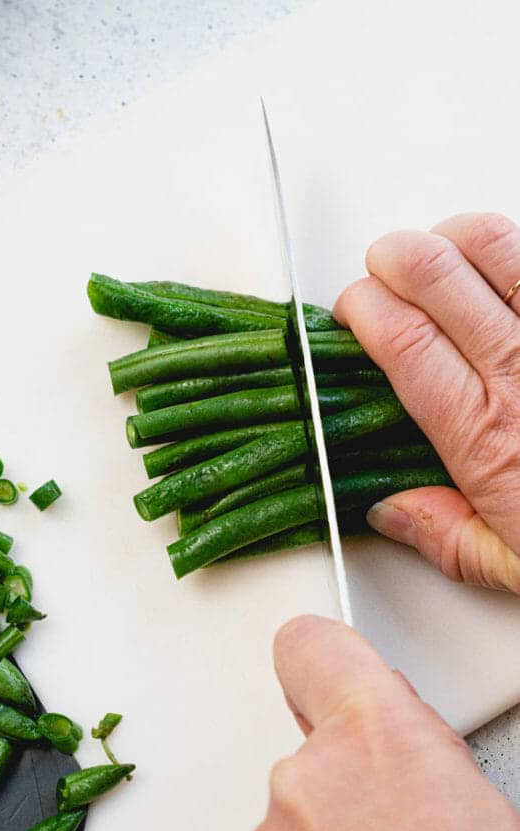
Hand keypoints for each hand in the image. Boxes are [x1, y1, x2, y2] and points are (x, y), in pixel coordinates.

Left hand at [232, 615, 519, 830]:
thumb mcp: (479, 805)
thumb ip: (410, 745)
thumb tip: (382, 731)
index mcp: (379, 736)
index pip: (309, 647)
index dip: (317, 666)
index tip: (313, 680)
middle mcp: (308, 780)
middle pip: (304, 759)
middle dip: (340, 797)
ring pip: (286, 830)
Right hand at [333, 212, 519, 590]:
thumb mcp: (514, 566)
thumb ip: (443, 538)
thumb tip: (391, 511)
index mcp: (485, 433)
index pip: (401, 338)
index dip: (363, 308)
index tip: (352, 311)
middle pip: (436, 274)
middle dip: (392, 258)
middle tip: (382, 270)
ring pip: (495, 244)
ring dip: (450, 237)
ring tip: (437, 251)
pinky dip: (509, 247)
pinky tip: (499, 262)